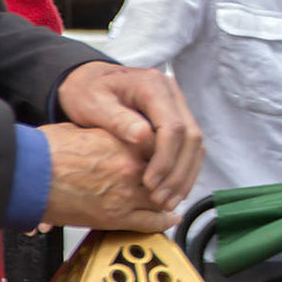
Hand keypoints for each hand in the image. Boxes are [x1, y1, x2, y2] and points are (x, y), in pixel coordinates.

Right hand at [39, 123, 178, 231]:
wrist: (29, 175)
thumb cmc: (49, 150)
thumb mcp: (88, 131)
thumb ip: (113, 136)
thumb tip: (121, 138)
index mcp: (127, 143)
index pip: (164, 148)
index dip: (167, 154)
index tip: (169, 157)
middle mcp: (133, 168)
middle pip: (167, 175)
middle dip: (170, 178)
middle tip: (173, 181)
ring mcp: (126, 195)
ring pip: (162, 199)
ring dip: (168, 200)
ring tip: (172, 200)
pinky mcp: (115, 218)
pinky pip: (150, 222)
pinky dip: (164, 221)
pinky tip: (169, 219)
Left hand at [54, 62, 203, 208]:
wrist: (88, 81)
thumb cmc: (86, 92)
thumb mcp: (92, 103)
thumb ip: (117, 119)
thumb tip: (143, 137)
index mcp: (153, 86)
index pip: (173, 126)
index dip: (166, 158)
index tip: (150, 183)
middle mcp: (173, 94)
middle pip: (191, 137)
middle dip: (178, 172)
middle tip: (161, 200)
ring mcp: (178, 106)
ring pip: (195, 144)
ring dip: (184, 175)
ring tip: (167, 201)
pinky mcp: (177, 118)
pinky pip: (189, 147)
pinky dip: (183, 170)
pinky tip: (171, 189)